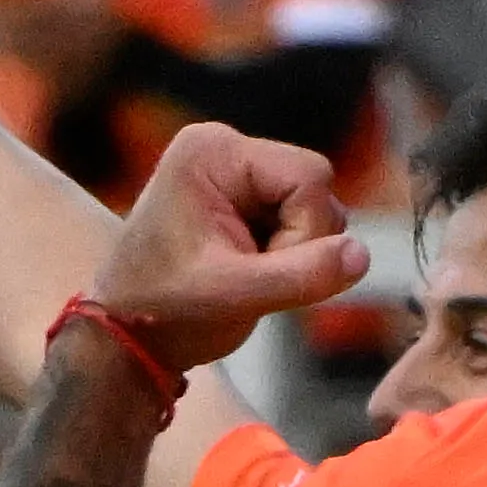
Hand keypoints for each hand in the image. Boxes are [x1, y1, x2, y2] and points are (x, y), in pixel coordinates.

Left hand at [88, 122, 371, 371]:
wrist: (124, 338)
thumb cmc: (163, 313)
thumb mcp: (234, 296)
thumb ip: (301, 275)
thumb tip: (361, 256)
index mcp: (212, 151)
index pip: (309, 177)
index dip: (303, 232)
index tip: (260, 271)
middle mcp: (223, 148)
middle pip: (314, 188)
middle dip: (298, 242)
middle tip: (248, 279)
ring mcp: (234, 172)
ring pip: (313, 207)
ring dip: (292, 251)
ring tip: (241, 276)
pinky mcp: (243, 199)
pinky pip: (298, 221)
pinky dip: (284, 254)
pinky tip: (245, 271)